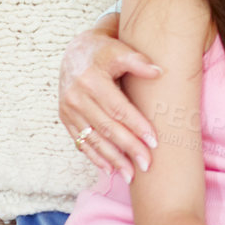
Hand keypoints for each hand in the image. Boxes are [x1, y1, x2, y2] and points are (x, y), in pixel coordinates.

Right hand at [59, 25, 161, 180]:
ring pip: (93, 139)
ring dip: (112, 159)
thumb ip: (138, 61)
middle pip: (107, 128)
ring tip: (131, 175)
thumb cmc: (106, 51)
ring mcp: (68, 110)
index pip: (118, 108)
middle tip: (147, 165)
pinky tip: (109, 169)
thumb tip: (158, 72)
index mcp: (91, 81)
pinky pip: (80, 141)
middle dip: (128, 148)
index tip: (154, 142)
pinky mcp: (65, 118)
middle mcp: (76, 97)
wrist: (77, 51)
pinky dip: (95, 156)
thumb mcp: (120, 50)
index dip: (136, 126)